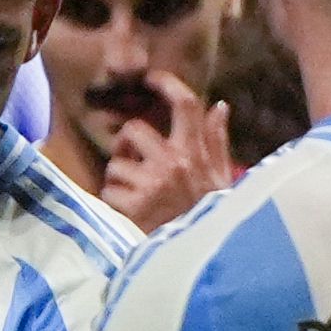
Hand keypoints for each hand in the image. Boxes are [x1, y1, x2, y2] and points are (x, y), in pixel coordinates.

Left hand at [97, 72, 232, 235]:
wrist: (203, 252)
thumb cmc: (211, 210)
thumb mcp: (221, 174)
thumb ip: (216, 140)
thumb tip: (219, 106)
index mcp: (195, 152)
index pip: (185, 105)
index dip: (166, 84)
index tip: (151, 78)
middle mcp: (173, 163)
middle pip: (133, 130)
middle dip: (126, 142)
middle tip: (130, 157)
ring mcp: (152, 185)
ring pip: (115, 165)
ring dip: (118, 177)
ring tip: (133, 191)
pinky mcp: (134, 207)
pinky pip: (108, 192)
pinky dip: (113, 201)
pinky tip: (128, 209)